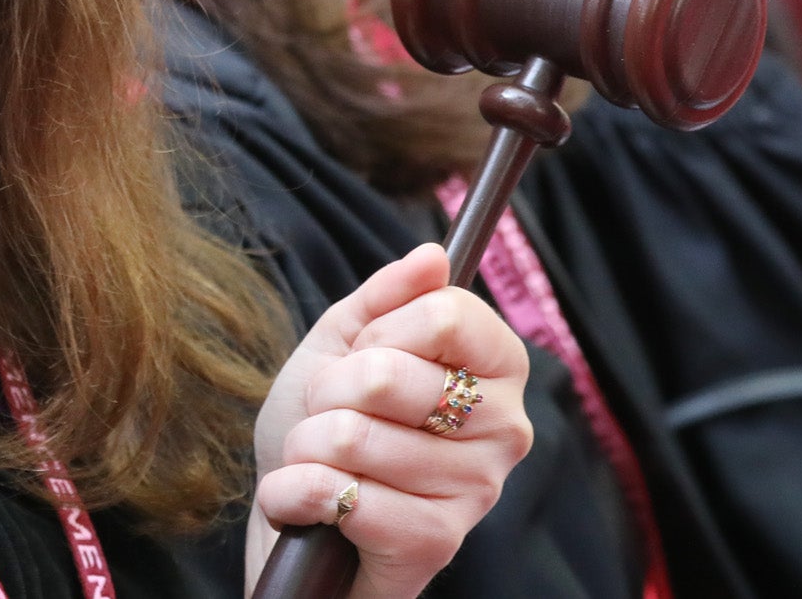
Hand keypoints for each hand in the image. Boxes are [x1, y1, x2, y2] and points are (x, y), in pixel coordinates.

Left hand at [247, 244, 531, 598]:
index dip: (377, 331)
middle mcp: (506, 429)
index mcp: (496, 369)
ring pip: (353, 437)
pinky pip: (343, 496)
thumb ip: (385, 296)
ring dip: (305, 447)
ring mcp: (477, 491)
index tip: (362, 355)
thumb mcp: (342, 342)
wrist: (297, 512)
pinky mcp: (435, 545)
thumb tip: (433, 256)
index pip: (446, 313)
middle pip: (389, 374)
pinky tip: (305, 504)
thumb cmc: (326, 422)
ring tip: (317, 462)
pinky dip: (294, 494)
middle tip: (328, 416)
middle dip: (326, 392)